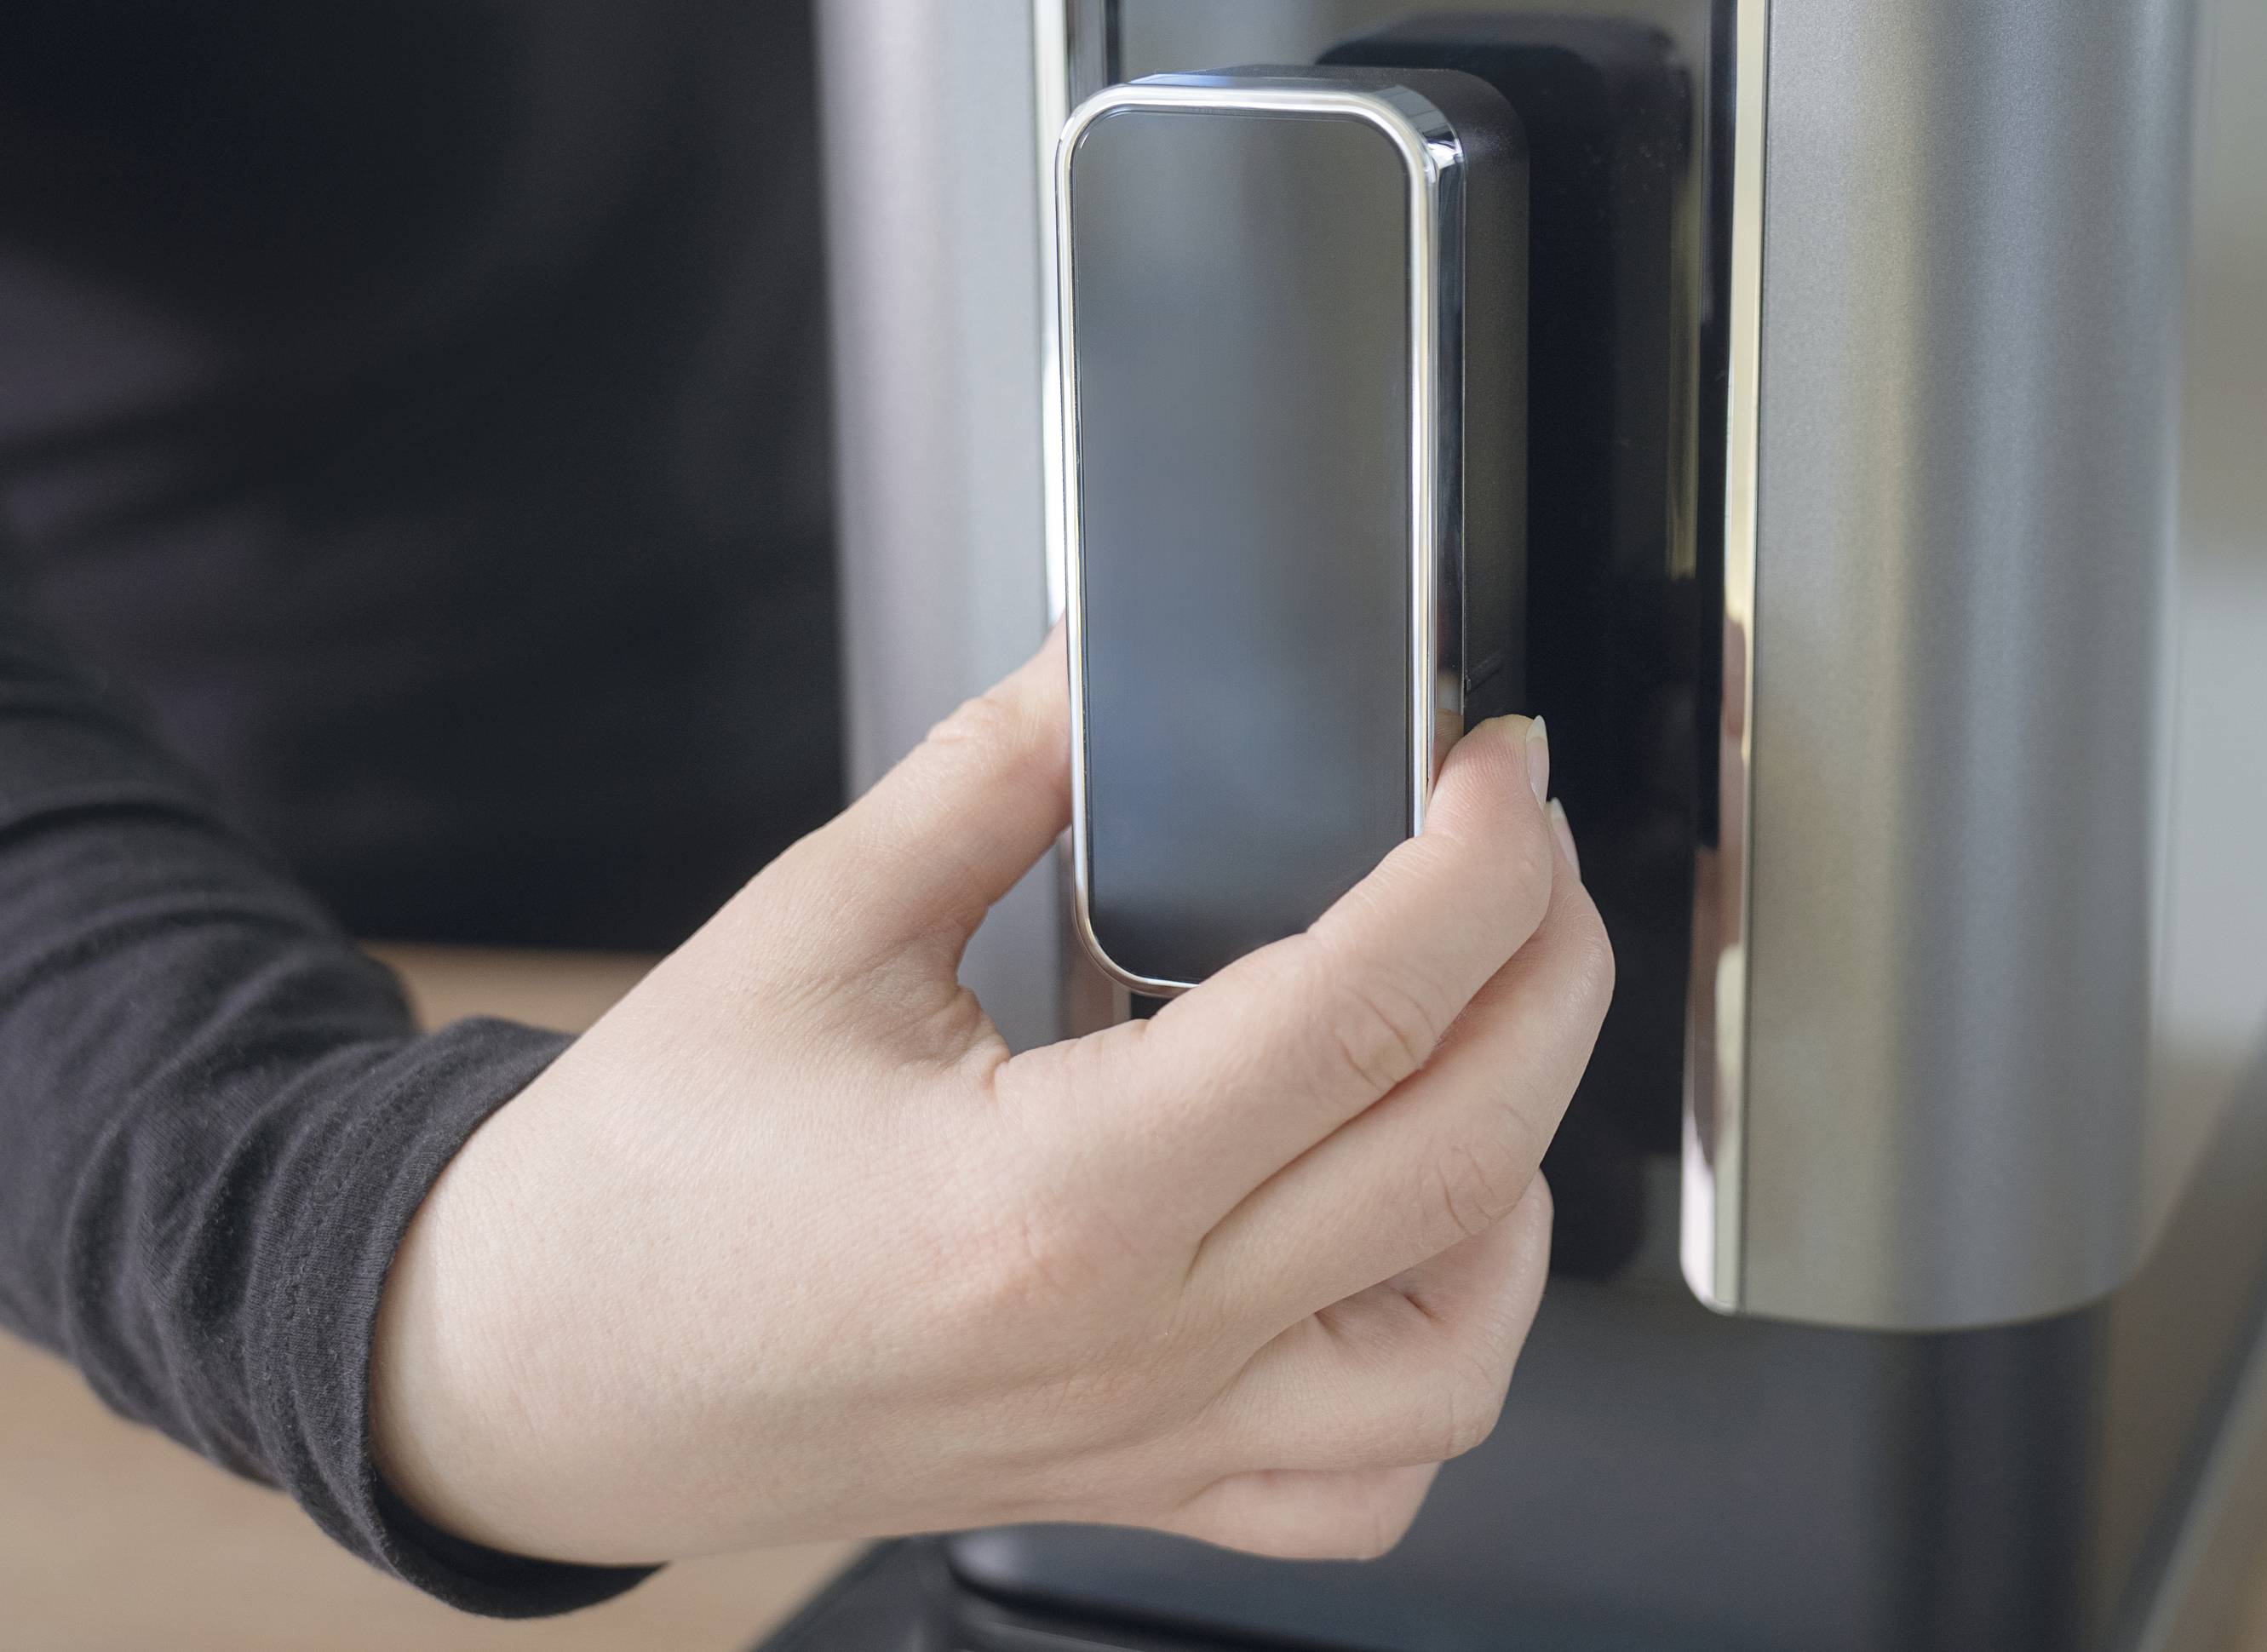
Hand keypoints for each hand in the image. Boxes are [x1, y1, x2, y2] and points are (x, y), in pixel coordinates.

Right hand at [372, 628, 1612, 1565]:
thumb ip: (992, 779)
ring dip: (1523, 1175)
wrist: (535, 1382)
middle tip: (1524, 853)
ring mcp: (1155, 1435)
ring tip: (1481, 1042)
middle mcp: (1134, 1340)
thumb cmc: (642, 1191)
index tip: (1499, 771)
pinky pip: (1372, 1480)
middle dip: (1552, 972)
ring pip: (1461, 1348)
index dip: (1475, 863)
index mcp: (1049, 1196)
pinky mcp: (1146, 1479)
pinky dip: (1445, 1358)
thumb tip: (1113, 662)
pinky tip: (1414, 1244)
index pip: (1359, 1009)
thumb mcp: (805, 932)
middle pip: (1464, 1155)